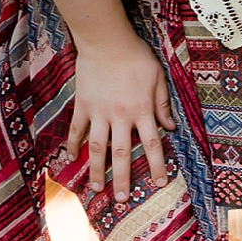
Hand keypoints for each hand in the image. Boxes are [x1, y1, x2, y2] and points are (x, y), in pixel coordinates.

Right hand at [66, 33, 174, 201]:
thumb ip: (163, 105)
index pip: (153, 146)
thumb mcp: (158, 79)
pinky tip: (70, 158)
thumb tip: (171, 128)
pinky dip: (73, 143)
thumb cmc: (136, 58)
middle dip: (123, 179)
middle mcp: (121, 117)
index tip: (160, 184)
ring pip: (98, 147)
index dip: (157, 166)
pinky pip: (77, 128)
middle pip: (122, 154)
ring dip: (97, 169)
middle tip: (122, 200)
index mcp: (142, 112)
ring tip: (96, 188)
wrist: (106, 40)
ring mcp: (99, 112)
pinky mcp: (83, 104)